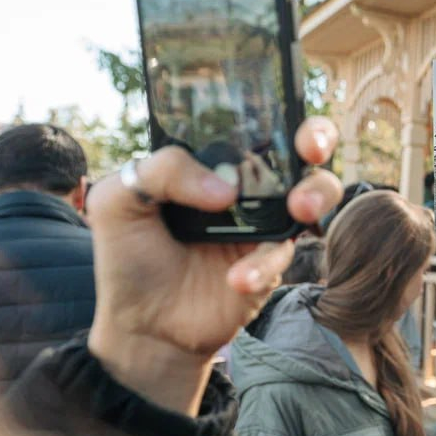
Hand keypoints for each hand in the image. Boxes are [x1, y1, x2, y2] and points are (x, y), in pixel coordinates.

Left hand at [87, 117, 342, 414]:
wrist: (143, 326)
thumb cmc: (128, 257)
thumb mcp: (118, 201)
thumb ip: (161, 170)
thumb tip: (226, 190)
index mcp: (209, 159)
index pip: (248, 121)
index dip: (276, 109)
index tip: (281, 115)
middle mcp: (244, 184)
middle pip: (299, 147)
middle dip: (317, 137)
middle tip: (310, 150)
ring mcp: (264, 221)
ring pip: (316, 192)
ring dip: (316, 193)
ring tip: (298, 210)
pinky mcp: (273, 259)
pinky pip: (284, 250)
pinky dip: (262, 264)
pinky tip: (236, 278)